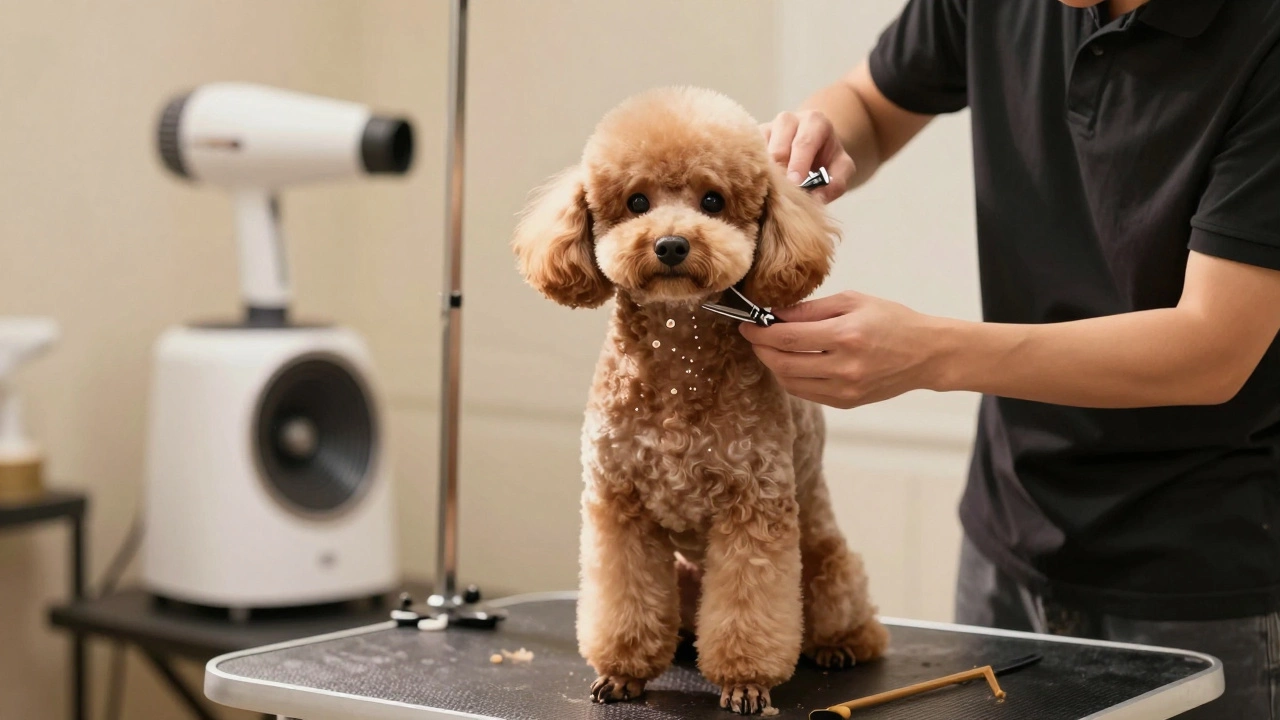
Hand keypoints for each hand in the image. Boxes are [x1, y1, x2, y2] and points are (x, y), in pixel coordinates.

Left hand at [739, 292, 942, 408]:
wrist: (925, 353)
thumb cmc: (892, 321)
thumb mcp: (853, 301)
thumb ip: (810, 309)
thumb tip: (774, 314)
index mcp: (845, 335)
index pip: (787, 337)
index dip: (760, 332)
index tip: (746, 324)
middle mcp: (844, 366)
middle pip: (783, 363)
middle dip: (761, 349)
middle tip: (753, 336)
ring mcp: (845, 389)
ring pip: (790, 382)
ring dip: (773, 365)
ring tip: (770, 349)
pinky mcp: (846, 403)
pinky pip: (806, 393)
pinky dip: (791, 378)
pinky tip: (791, 363)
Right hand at [760, 110, 854, 203]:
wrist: (812, 144)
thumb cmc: (826, 158)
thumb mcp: (842, 168)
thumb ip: (836, 183)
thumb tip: (817, 199)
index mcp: (814, 122)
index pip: (803, 143)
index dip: (798, 165)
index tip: (795, 184)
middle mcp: (787, 120)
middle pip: (777, 149)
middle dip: (780, 173)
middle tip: (782, 195)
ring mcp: (766, 128)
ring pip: (758, 153)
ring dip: (763, 175)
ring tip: (769, 193)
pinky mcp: (751, 139)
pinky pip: (746, 156)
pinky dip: (751, 173)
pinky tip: (757, 186)